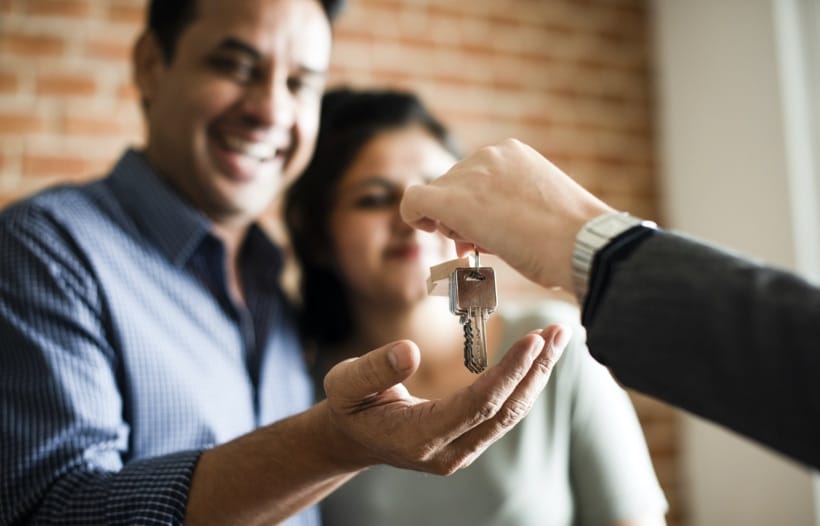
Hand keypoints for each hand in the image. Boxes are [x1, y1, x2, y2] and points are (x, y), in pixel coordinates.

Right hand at [322, 324, 569, 473]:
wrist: (354, 437)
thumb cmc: (349, 405)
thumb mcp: (346, 383)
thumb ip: (374, 369)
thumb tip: (408, 350)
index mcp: (418, 437)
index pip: (476, 405)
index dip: (507, 373)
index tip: (532, 341)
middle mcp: (447, 452)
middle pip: (504, 411)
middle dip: (535, 370)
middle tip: (559, 330)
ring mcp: (461, 451)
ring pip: (510, 414)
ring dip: (537, 375)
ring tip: (558, 338)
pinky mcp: (469, 442)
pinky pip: (504, 413)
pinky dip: (524, 383)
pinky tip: (538, 358)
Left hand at [400, 138, 613, 290]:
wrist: (581, 244)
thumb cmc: (570, 239)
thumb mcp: (540, 210)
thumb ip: (507, 209)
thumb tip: (478, 230)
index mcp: (513, 154)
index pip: (475, 178)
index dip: (474, 206)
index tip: (486, 230)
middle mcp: (489, 156)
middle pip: (453, 186)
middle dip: (459, 217)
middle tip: (476, 245)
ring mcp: (470, 175)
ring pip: (438, 196)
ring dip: (449, 223)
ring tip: (480, 245)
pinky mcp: (452, 199)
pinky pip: (415, 200)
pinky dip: (414, 214)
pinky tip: (425, 228)